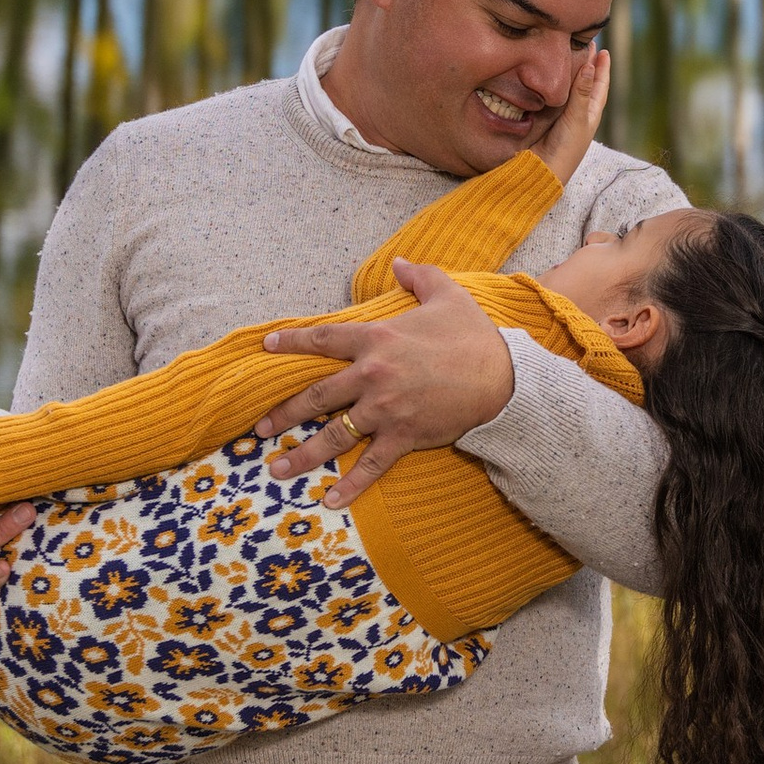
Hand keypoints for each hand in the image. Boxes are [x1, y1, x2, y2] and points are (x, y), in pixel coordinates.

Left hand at [254, 261, 515, 508]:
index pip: (323, 339)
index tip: (266, 347)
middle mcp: (373, 375)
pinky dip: (350, 485)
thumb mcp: (448, 294)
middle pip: (317, 396)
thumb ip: (419, 277)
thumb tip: (399, 262)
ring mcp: (386, 410)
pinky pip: (371, 464)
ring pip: (334, 434)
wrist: (504, 378)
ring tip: (275, 469)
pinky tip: (329, 501)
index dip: (292, 342)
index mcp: (378, 338)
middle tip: (260, 427)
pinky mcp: (404, 436)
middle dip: (284, 413)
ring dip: (302, 455)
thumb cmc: (474, 336)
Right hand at [534, 43, 610, 178]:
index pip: (600, 86)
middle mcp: (579, 114)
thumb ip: (581, 92)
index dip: (602, 69)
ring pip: (570, 91)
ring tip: (568, 57)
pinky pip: (555, 98)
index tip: (603, 51)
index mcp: (591, 114)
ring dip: (570, 75)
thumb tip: (591, 65)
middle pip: (585, 85)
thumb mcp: (577, 118)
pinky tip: (549, 79)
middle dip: (587, 67)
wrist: (543, 170)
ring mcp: (563, 118)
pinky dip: (555, 86)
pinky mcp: (547, 120)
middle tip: (585, 47)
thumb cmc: (565, 147)